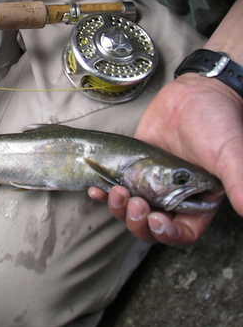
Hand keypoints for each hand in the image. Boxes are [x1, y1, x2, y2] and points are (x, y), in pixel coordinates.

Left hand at [89, 73, 241, 245]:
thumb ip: (239, 180)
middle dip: (138, 221)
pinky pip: (117, 187)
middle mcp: (174, 196)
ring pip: (131, 210)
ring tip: (116, 192)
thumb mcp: (228, 151)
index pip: (183, 232)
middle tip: (134, 203)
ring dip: (119, 208)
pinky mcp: (134, 167)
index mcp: (198, 201)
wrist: (193, 92)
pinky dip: (105, 193)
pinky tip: (97, 189)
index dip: (168, 233)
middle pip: (151, 227)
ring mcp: (151, 182)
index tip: (157, 220)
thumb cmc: (217, 120)